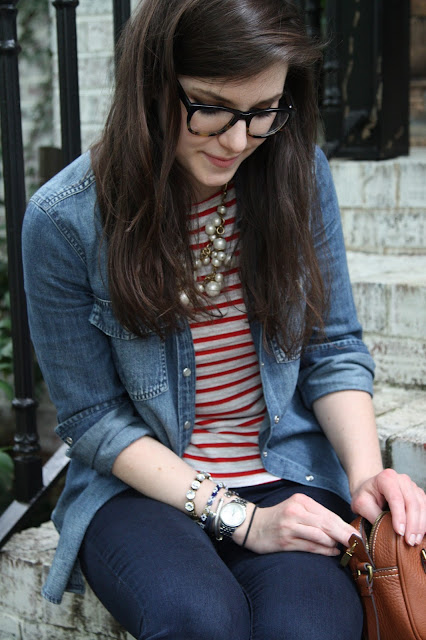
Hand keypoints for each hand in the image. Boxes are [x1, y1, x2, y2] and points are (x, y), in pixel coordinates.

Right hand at [240, 493, 358, 555]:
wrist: (250, 525)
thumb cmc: (277, 518)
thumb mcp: (295, 509)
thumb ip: (315, 516)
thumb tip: (339, 530)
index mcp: (301, 501)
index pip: (328, 514)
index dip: (345, 526)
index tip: (358, 534)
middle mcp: (296, 511)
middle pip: (327, 523)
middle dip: (345, 535)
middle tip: (359, 544)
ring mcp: (290, 526)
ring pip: (321, 535)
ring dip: (335, 543)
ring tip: (346, 548)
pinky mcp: (285, 540)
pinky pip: (310, 546)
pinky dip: (324, 551)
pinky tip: (332, 552)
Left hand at [351, 469, 425, 545]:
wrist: (370, 487)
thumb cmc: (365, 495)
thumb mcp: (361, 504)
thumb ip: (373, 515)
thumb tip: (387, 531)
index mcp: (386, 478)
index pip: (396, 498)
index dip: (399, 516)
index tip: (399, 532)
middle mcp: (402, 479)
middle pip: (412, 502)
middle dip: (412, 524)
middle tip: (409, 542)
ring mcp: (412, 485)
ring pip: (422, 506)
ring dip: (420, 525)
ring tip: (414, 541)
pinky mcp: (418, 493)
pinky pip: (425, 507)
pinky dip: (424, 522)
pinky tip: (420, 534)